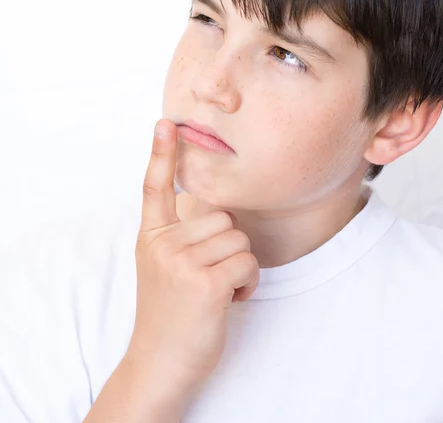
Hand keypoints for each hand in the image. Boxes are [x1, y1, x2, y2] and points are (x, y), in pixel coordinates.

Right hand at [127, 118, 259, 396]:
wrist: (160, 363)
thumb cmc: (169, 313)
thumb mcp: (161, 267)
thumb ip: (177, 236)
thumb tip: (214, 212)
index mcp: (151, 236)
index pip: (155, 187)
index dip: (161, 153)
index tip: (165, 123)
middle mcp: (162, 244)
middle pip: (222, 218)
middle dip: (227, 247)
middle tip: (207, 278)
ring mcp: (181, 262)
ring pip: (239, 240)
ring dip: (239, 268)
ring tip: (215, 291)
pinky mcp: (204, 283)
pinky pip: (248, 263)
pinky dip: (247, 284)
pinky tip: (227, 301)